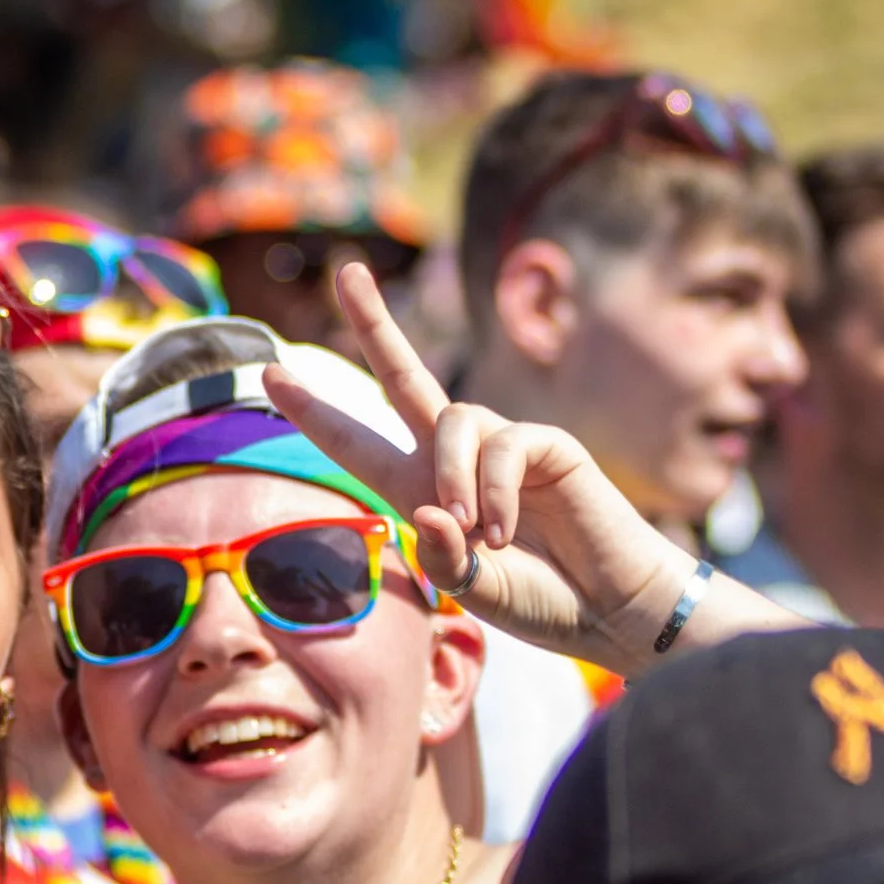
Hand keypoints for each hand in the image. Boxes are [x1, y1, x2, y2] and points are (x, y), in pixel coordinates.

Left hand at [261, 264, 794, 669]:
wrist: (613, 612)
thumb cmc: (542, 602)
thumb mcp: (474, 588)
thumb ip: (442, 556)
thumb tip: (429, 509)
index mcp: (420, 491)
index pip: (356, 441)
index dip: (315, 409)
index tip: (270, 374)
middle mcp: (453, 458)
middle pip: (404, 375)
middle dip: (374, 323)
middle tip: (348, 271)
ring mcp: (501, 445)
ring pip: (451, 417)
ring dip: (452, 474)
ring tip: (478, 534)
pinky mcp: (546, 444)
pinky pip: (501, 443)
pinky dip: (493, 489)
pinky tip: (507, 532)